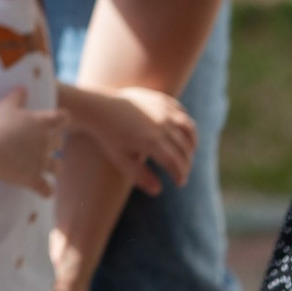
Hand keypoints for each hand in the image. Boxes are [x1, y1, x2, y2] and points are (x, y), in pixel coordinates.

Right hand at [0, 85, 69, 195]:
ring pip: (57, 167)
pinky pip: (46, 189)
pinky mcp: (33, 178)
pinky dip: (47, 190)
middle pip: (60, 143)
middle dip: (56, 143)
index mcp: (41, 123)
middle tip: (47, 143)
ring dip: (55, 167)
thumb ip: (16, 96)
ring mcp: (41, 162)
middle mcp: (45, 143)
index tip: (58, 119)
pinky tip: (45, 191)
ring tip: (52, 168)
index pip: (63, 118)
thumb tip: (23, 87)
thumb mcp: (5, 106)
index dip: (62, 118)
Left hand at [82, 87, 196, 195]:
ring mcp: (163, 110)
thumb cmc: (109, 136)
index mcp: (152, 142)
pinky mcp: (161, 99)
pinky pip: (182, 113)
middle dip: (186, 163)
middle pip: (184, 149)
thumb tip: (159, 191)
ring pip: (188, 129)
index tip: (180, 183)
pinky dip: (187, 126)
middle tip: (183, 172)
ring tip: (188, 155)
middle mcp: (161, 125)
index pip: (176, 164)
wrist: (99, 107)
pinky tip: (184, 135)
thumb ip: (140, 176)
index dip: (180, 175)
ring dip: (192, 144)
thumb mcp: (121, 159)